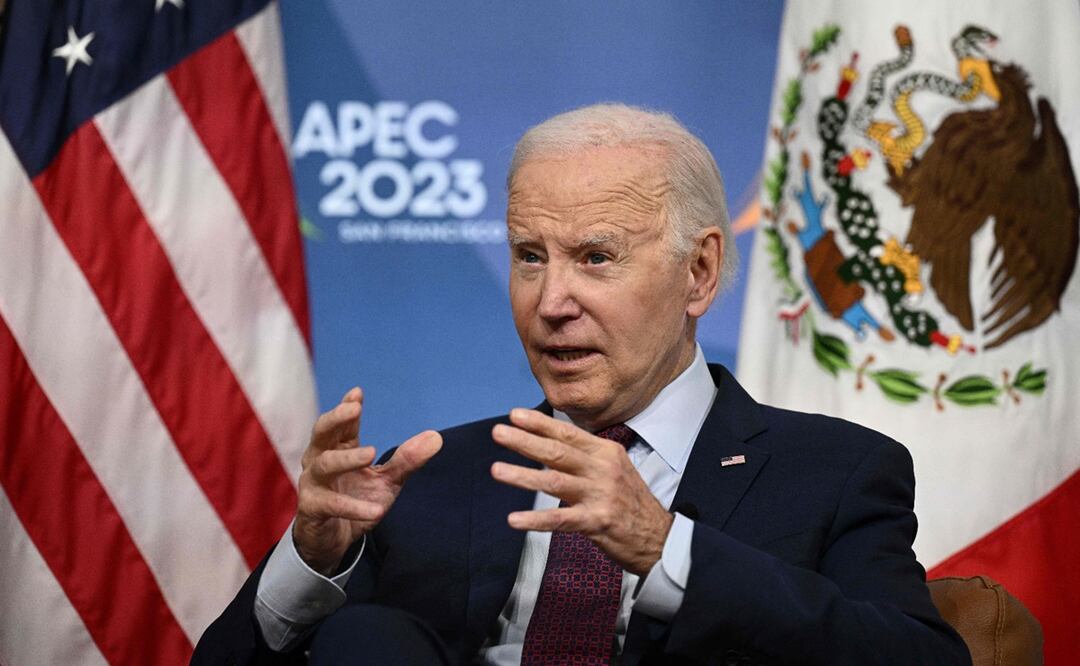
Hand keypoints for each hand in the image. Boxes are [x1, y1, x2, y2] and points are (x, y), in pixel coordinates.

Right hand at [293, 388, 441, 574]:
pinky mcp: (312, 509)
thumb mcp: (387, 481)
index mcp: (338, 449)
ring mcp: (313, 484)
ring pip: (324, 465)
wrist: (335, 542)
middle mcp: (320, 461)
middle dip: (336, 419)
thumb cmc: (357, 500)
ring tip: (371, 453)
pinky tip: (377, 510)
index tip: (358, 393)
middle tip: (354, 410)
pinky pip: (331, 504)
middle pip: (321, 434)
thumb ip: (407, 460)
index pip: (341, 424)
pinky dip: (354, 507)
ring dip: (347, 458)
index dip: (347, 408)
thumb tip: (437, 437)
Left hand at [490, 408, 673, 575]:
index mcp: (605, 452)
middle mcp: (603, 469)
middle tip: (498, 432)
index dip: (539, 424)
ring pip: (554, 482)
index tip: (514, 415)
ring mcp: (600, 495)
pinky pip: (560, 520)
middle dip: (524, 441)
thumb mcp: (614, 468)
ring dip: (522, 476)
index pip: (567, 433)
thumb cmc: (629, 501)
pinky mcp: (596, 522)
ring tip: (496, 469)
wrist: (659, 536)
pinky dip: (535, 519)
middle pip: (557, 452)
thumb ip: (585, 456)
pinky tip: (514, 519)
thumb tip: (550, 442)